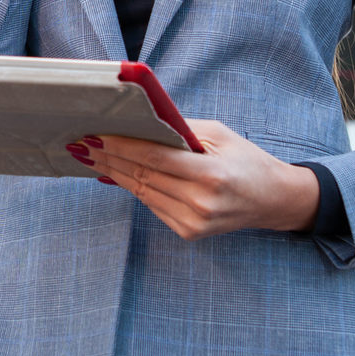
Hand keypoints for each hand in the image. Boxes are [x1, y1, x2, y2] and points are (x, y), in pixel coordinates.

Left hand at [76, 120, 320, 239]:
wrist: (272, 200)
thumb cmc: (246, 159)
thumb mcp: (218, 134)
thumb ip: (178, 129)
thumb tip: (137, 122)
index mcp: (211, 174)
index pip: (155, 158)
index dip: (122, 146)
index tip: (97, 135)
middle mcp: (201, 202)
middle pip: (143, 176)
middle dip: (110, 158)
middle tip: (82, 144)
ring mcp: (194, 222)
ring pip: (142, 192)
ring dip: (114, 173)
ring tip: (91, 157)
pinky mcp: (188, 232)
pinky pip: (152, 205)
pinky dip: (132, 188)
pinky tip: (114, 174)